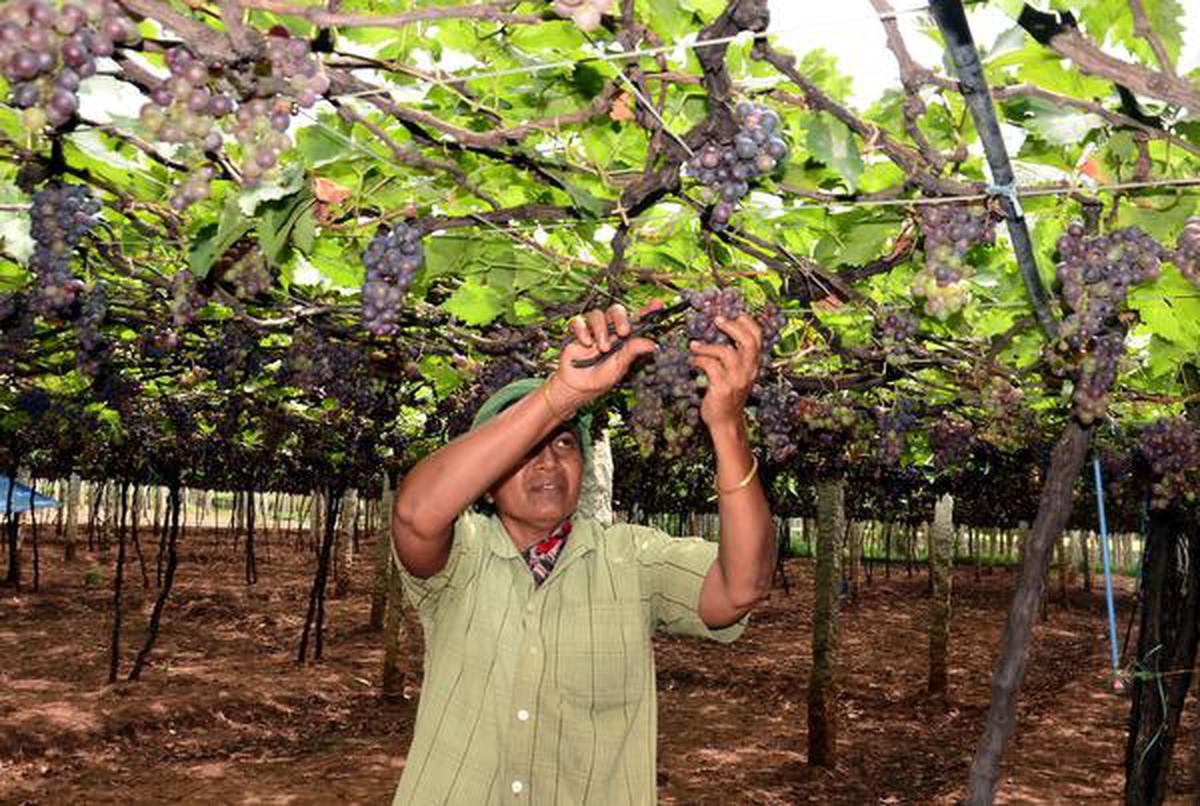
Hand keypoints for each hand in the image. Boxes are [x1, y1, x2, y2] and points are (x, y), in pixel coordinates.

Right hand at [552, 302, 658, 409]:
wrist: (579, 385)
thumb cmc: (601, 377)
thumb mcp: (620, 366)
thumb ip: (633, 351)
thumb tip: (652, 344)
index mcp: (624, 337)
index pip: (637, 319)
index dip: (647, 310)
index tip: (658, 304)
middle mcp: (610, 329)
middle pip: (616, 310)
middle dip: (621, 318)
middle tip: (624, 332)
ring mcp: (594, 329)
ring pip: (597, 314)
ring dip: (600, 331)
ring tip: (602, 349)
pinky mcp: (579, 331)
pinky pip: (579, 321)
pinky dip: (582, 331)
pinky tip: (586, 343)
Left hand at [689, 314, 761, 428]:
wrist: (726, 422)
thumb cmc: (728, 397)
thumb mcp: (738, 376)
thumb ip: (736, 359)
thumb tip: (723, 336)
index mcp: (753, 366)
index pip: (758, 339)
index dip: (748, 323)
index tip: (736, 315)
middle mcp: (748, 372)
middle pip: (747, 342)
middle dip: (731, 327)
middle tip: (717, 321)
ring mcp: (736, 380)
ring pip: (726, 352)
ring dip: (707, 347)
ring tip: (695, 346)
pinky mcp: (722, 388)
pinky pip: (710, 366)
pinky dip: (699, 360)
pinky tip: (693, 361)